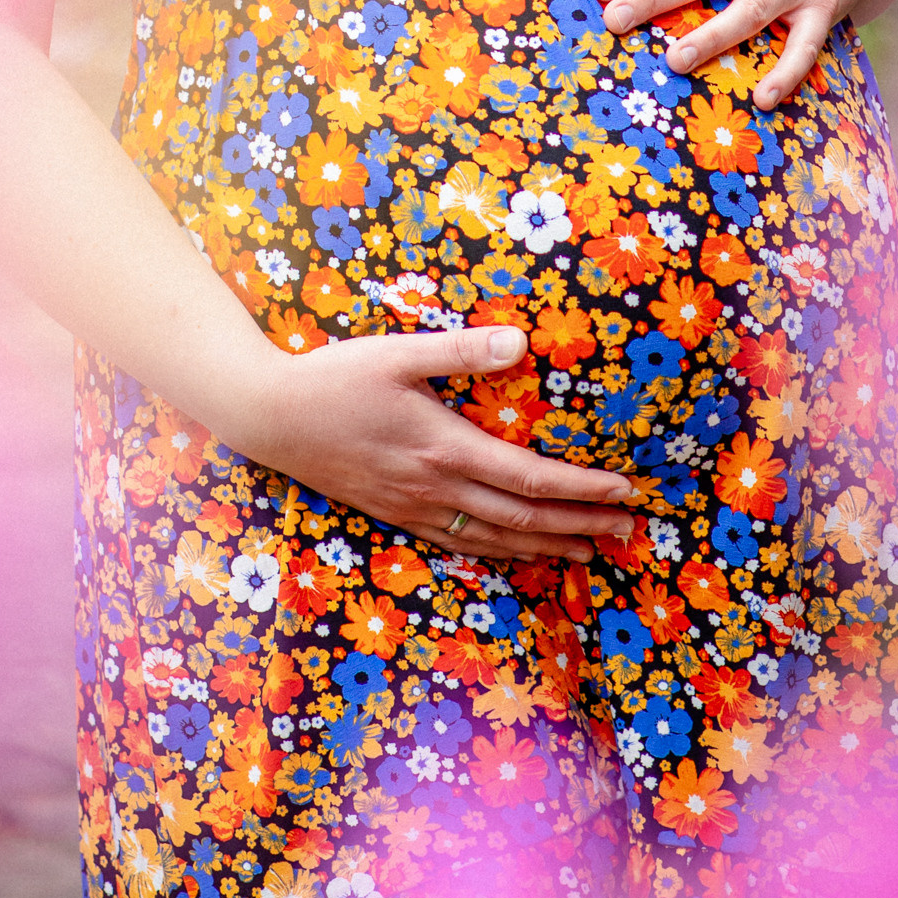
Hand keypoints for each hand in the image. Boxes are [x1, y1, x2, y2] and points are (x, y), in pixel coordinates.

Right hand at [231, 323, 639, 565]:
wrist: (269, 418)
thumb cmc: (334, 378)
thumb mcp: (397, 353)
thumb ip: (461, 350)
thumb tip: (520, 342)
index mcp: (445, 448)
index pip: (530, 478)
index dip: (581, 491)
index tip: (623, 492)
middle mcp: (436, 488)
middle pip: (524, 519)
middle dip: (580, 527)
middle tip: (627, 532)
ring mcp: (415, 507)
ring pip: (495, 541)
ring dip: (547, 548)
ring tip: (589, 552)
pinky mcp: (396, 513)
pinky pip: (459, 544)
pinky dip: (499, 554)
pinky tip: (517, 554)